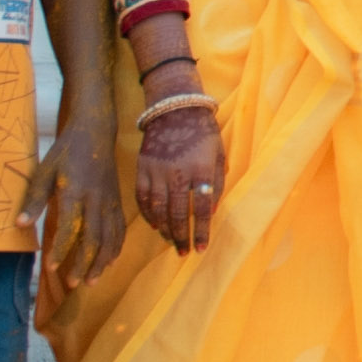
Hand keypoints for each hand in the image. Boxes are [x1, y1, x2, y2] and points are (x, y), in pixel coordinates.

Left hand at [30, 119, 133, 291]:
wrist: (96, 133)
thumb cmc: (65, 152)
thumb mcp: (44, 171)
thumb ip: (34, 199)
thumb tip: (20, 224)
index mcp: (75, 192)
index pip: (69, 228)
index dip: (61, 250)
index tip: (51, 268)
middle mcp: (96, 200)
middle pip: (94, 239)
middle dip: (84, 263)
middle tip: (73, 283)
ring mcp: (110, 202)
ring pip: (110, 238)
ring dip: (101, 262)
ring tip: (91, 281)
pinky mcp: (117, 202)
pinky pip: (119, 230)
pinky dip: (115, 249)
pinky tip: (109, 262)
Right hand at [133, 90, 224, 250]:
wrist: (175, 108)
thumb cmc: (203, 132)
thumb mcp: (218, 155)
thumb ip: (217, 183)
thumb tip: (210, 212)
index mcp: (200, 169)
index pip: (201, 209)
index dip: (201, 231)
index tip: (201, 248)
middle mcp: (177, 172)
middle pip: (177, 214)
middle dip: (181, 237)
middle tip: (184, 252)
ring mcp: (157, 170)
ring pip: (158, 209)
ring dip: (165, 230)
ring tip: (171, 242)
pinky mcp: (142, 167)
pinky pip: (142, 197)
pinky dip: (147, 214)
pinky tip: (154, 224)